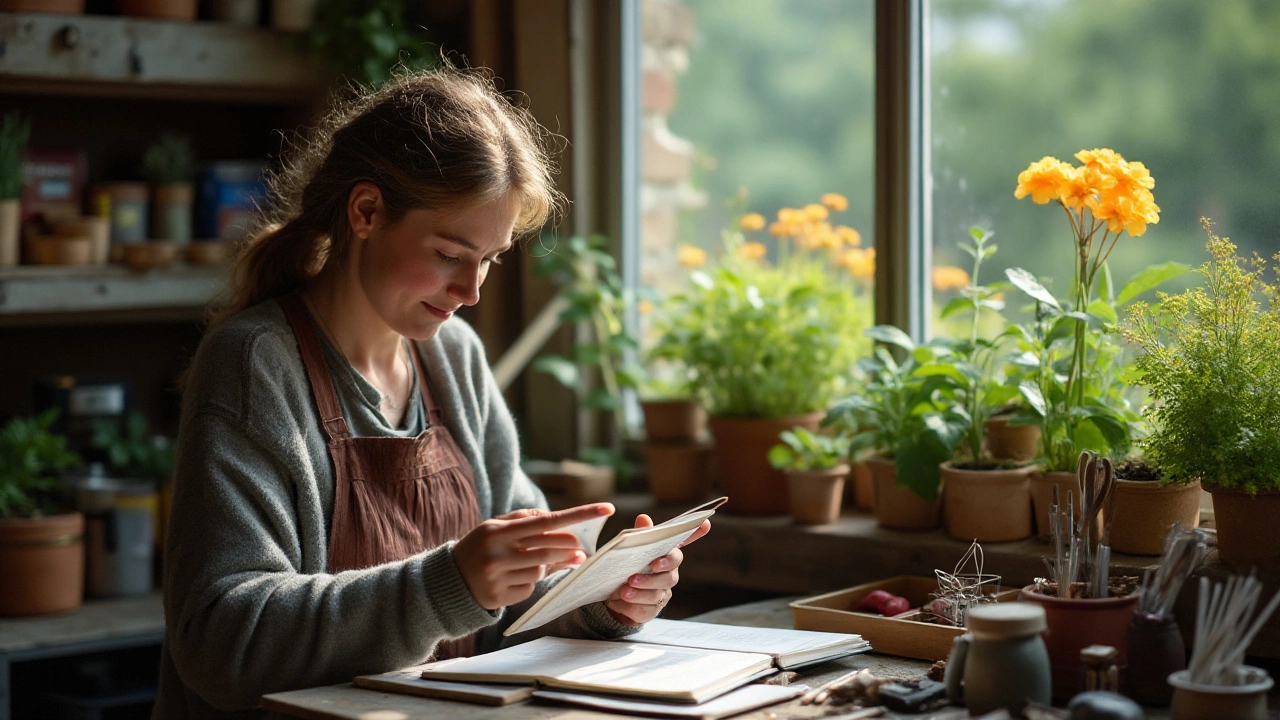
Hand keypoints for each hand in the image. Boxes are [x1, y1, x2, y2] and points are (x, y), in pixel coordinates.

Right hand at [454, 503, 613, 609]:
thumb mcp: (493, 527)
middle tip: (580, 547)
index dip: (579, 515)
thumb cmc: (479, 547)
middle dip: (568, 547)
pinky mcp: (501, 596)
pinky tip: (518, 577)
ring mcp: (499, 577)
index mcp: (498, 531)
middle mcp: (498, 553)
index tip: (605, 509)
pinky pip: (530, 587)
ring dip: (549, 565)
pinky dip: (531, 581)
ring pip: (541, 570)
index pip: (547, 521)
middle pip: (549, 548)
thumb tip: (555, 519)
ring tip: (544, 562)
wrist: (449, 581)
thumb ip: (523, 519)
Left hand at [605, 514, 711, 625]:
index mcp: (665, 556)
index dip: (695, 533)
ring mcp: (661, 594)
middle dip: (655, 575)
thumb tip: (644, 518)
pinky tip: (621, 600)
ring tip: (624, 590)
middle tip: (641, 572)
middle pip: (670, 576)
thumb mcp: (630, 551)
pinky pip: (645, 610)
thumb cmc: (628, 568)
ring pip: (657, 594)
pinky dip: (632, 605)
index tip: (705, 523)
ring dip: (640, 591)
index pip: (682, 544)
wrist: (614, 598)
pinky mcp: (650, 611)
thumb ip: (640, 537)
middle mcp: (668, 575)